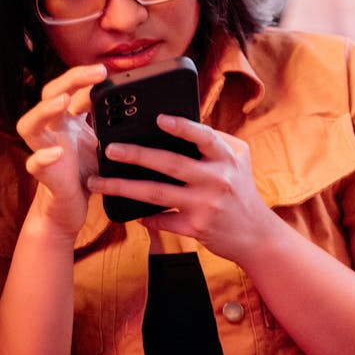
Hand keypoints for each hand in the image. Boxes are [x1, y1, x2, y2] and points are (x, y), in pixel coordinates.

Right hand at [16, 64, 105, 235]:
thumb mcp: (100, 143)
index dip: (84, 77)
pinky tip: (57, 154)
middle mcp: (52, 132)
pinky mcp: (44, 175)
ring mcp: (44, 151)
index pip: (68, 89)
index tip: (106, 71)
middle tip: (98, 72)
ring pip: (29, 125)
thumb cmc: (85, 174)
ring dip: (43, 111)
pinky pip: (34, 164)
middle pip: (49, 96)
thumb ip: (106, 122)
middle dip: (70, 80)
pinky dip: (42, 158)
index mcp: (65, 121)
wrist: (70, 209)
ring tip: (62, 102)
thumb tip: (126, 101)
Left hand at [88, 112, 275, 263]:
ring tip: (96, 182)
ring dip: (122, 187)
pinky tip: (126, 213)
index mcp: (226, 159)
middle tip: (109, 149)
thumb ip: (212, 143)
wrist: (257, 235)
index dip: (182, 127)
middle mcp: (217, 180)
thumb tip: (177, 124)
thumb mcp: (237, 162)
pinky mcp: (196, 228)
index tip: (158, 118)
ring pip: (156, 193)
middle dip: (136, 155)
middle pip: (170, 164)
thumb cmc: (241, 192)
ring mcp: (205, 205)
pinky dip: (143, 216)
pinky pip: (161, 220)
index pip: (204, 137)